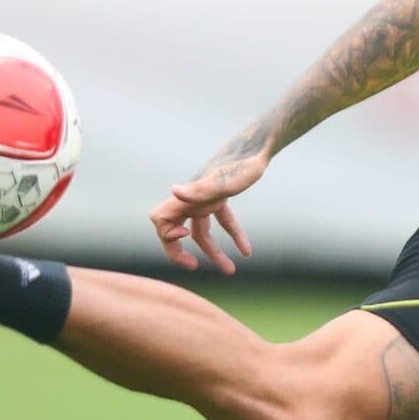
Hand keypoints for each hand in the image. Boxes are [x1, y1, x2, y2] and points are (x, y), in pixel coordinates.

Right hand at [150, 139, 265, 273]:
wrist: (259, 147)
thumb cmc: (242, 164)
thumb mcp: (222, 182)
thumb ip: (198, 190)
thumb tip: (174, 191)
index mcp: (187, 196)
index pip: (160, 220)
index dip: (166, 234)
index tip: (186, 237)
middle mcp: (192, 199)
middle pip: (175, 232)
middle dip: (180, 253)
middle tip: (194, 267)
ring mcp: (206, 198)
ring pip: (202, 232)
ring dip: (214, 253)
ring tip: (231, 272)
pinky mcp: (221, 197)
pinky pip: (222, 221)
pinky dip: (234, 236)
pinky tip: (246, 251)